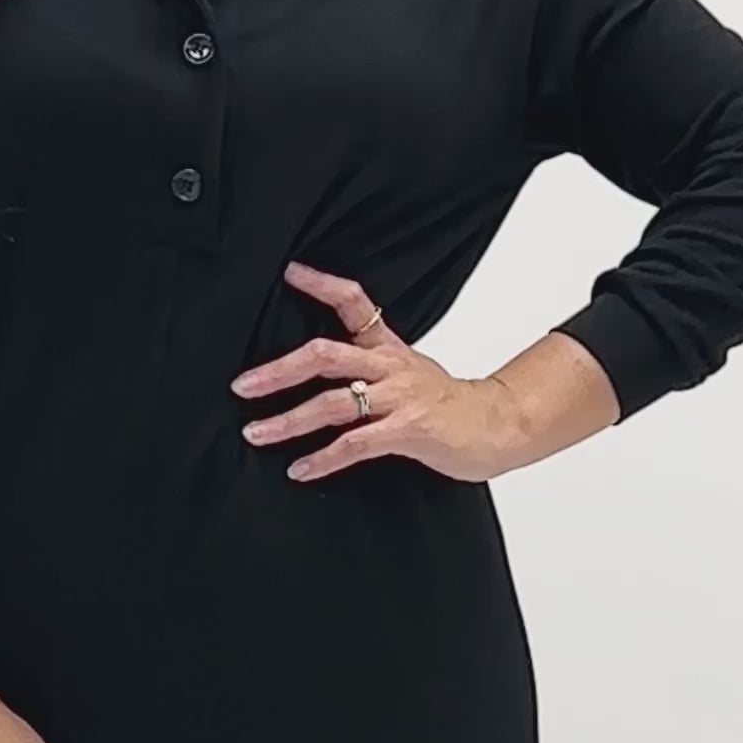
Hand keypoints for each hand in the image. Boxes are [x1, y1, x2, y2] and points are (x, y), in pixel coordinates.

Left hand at [233, 260, 512, 483]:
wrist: (498, 425)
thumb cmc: (449, 404)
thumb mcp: (408, 371)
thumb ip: (367, 368)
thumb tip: (318, 373)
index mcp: (388, 348)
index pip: (355, 303)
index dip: (322, 285)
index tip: (290, 273)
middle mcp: (390, 366)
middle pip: (326, 355)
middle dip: (279, 371)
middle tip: (243, 385)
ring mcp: (400, 397)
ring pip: (334, 402)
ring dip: (289, 420)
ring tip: (258, 433)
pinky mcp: (409, 429)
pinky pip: (356, 443)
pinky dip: (324, 458)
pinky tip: (300, 469)